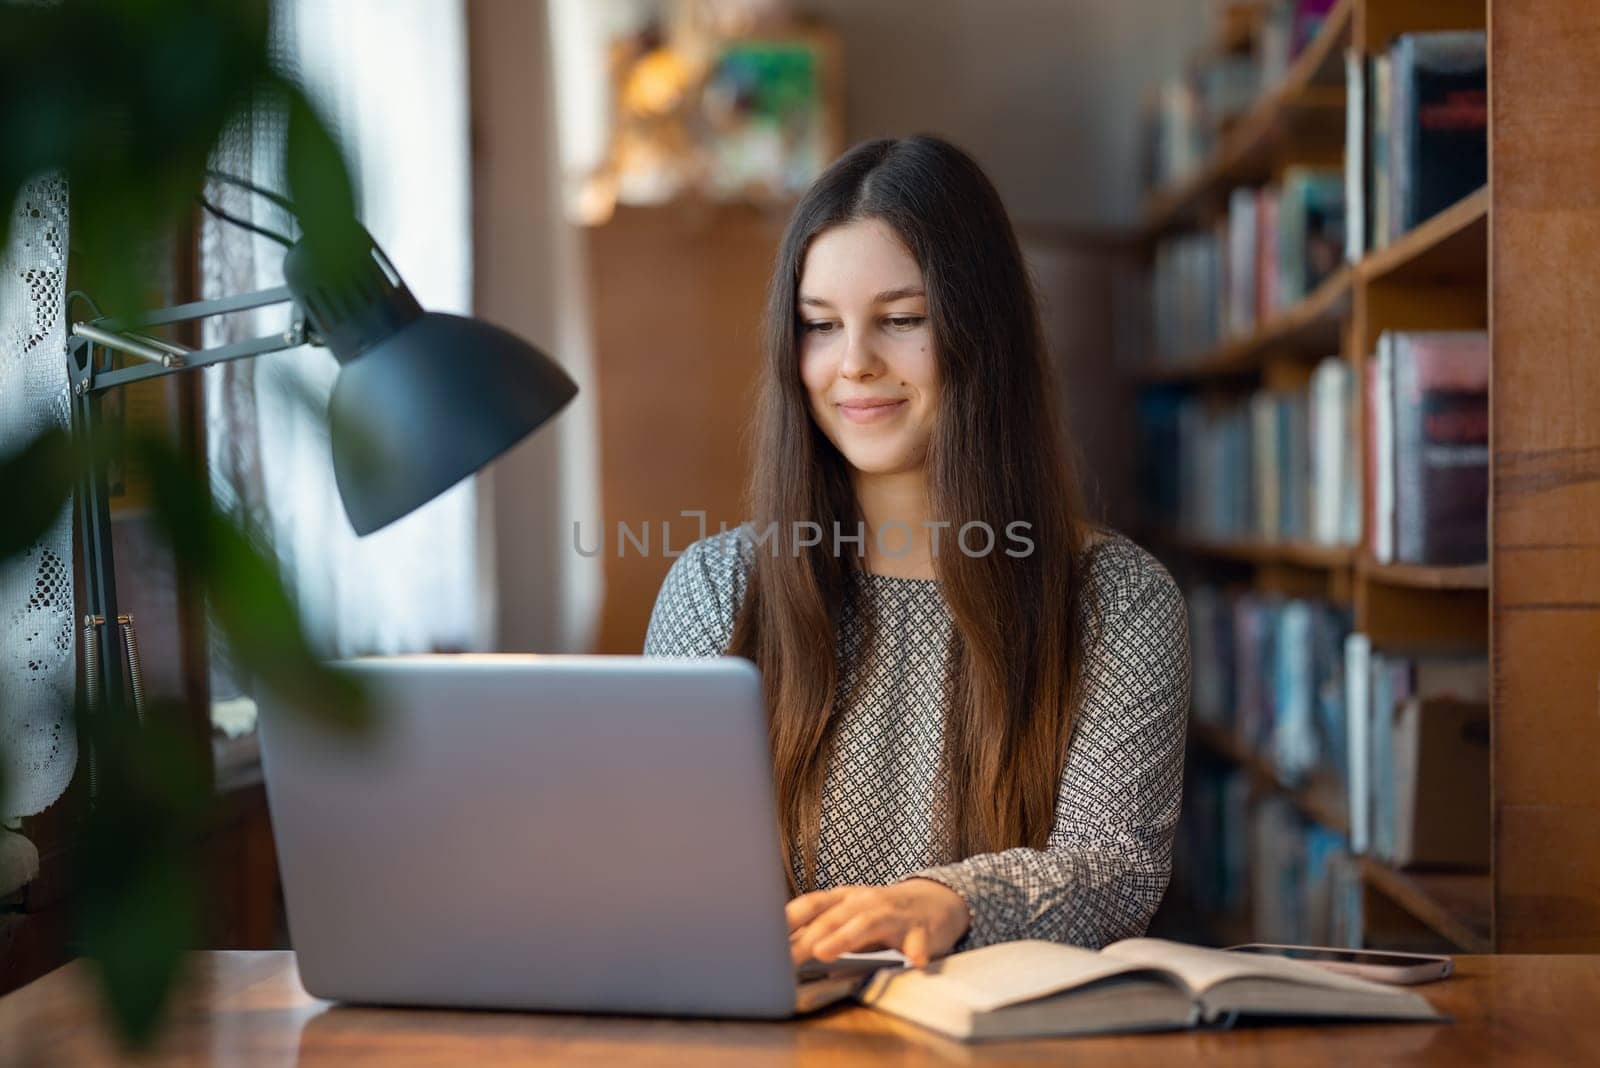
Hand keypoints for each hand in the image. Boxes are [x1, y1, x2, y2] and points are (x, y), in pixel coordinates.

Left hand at [786, 879, 970, 968]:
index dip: (787, 920)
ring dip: (844, 937)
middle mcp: (866, 902)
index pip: (811, 905)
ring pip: (867, 923)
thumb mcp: (850, 916)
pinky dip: (916, 951)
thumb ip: (821, 929)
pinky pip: (919, 942)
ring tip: (824, 952)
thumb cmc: (882, 914)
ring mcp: (894, 915)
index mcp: (845, 899)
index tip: (763, 938)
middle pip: (832, 917)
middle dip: (806, 938)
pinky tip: (913, 961)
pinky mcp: (922, 931)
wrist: (936, 902)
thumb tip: (780, 950)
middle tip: (784, 959)